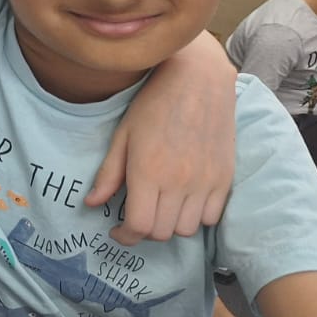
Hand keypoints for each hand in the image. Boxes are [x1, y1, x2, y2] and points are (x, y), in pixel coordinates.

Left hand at [88, 32, 234, 243]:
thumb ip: (108, 173)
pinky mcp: (225, 178)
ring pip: (186, 229)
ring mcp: (206, 182)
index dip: (126, 237)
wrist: (198, 80)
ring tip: (160, 205)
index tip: (118, 231)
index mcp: (148, 171)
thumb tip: (91, 204)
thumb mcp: (122, 135)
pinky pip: (211, 217)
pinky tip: (183, 199)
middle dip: (144, 231)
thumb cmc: (153, 103)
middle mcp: (179, 182)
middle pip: (162, 233)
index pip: (139, 227)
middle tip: (136, 215)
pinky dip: (195, 216)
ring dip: (170, 224)